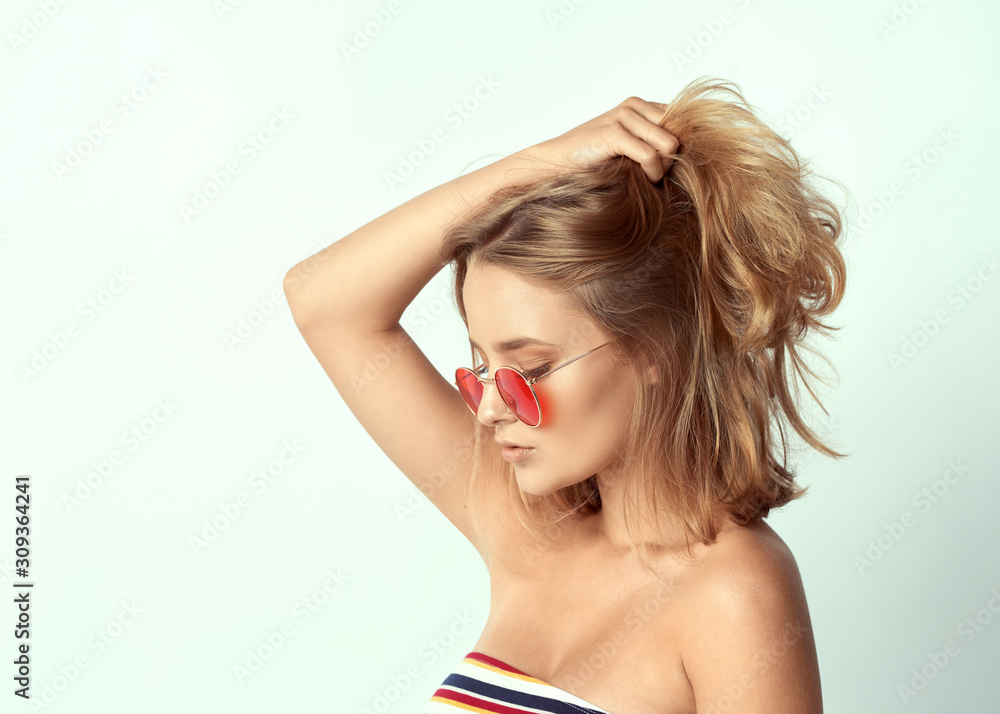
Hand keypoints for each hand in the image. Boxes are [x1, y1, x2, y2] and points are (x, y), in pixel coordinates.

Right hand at [521, 96, 679, 182]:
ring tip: (649, 177)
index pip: (682, 121)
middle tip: (656, 175)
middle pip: (680, 132)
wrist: (557, 164)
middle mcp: (634, 105)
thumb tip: (690, 153)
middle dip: (673, 158)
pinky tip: (643, 180)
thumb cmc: (594, 161)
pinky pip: (650, 156)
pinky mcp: (613, 133)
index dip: (679, 148)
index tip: (665, 166)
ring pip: (670, 144)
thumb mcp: (630, 147)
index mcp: (641, 105)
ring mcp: (623, 117)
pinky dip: (652, 173)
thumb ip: (655, 142)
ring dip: (664, 167)